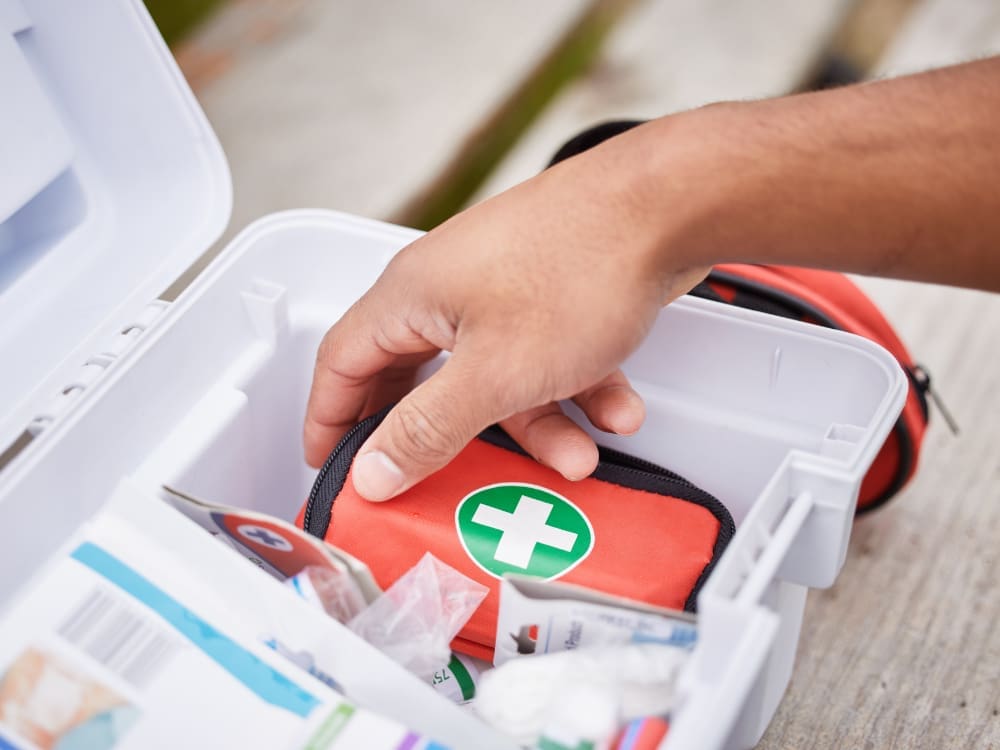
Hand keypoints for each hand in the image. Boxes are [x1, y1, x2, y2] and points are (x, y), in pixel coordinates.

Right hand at [304, 119, 709, 499]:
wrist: (672, 205)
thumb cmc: (580, 266)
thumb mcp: (494, 373)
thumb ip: (428, 428)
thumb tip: (373, 472)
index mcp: (412, 295)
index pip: (343, 363)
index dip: (331, 420)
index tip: (331, 466)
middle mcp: (450, 287)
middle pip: (422, 377)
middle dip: (445, 436)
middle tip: (437, 480)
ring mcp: (503, 287)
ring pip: (497, 377)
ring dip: (535, 424)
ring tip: (575, 458)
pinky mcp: (551, 291)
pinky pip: (546, 358)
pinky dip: (575, 391)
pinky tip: (615, 410)